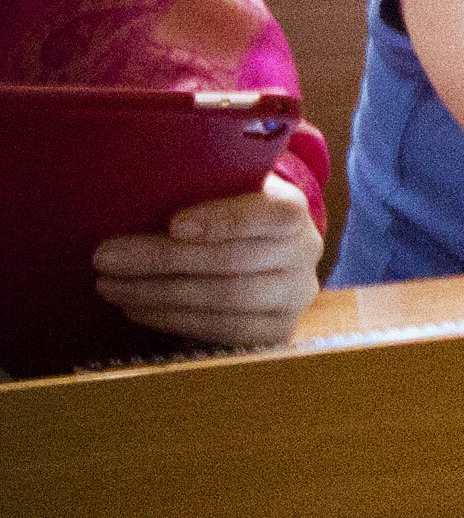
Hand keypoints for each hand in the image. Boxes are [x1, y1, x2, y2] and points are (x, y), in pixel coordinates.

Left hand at [90, 175, 320, 348]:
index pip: (269, 214)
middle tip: (105, 258)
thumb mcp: (219, 191)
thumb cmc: (221, 214)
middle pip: (234, 261)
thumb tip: (131, 186)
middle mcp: (304, 253)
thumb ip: (195, 187)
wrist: (258, 258)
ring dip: (158, 294)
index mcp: (291, 209)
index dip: (223, 220)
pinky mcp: (277, 331)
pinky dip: (172, 319)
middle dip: (162, 260)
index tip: (173, 224)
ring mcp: (295, 296)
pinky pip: (223, 330)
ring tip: (110, 286)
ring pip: (226, 299)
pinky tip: (136, 308)